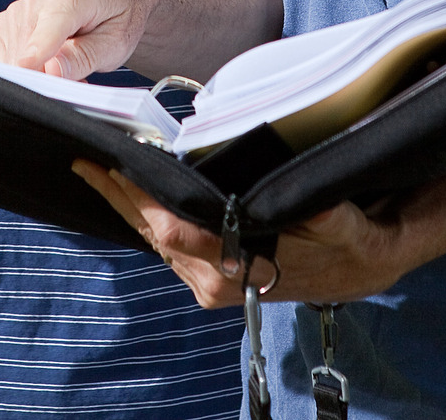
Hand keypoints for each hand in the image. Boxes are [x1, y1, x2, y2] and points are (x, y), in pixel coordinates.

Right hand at [0, 0, 158, 78]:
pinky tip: (49, 63)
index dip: (37, 50)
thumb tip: (52, 71)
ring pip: (13, 56)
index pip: (50, 24)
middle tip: (77, 81)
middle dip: (46, 77)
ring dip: (36, 73)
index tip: (26, 68)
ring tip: (67, 68)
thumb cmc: (118, 17)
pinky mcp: (6, 21)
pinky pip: (7, 55)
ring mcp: (20, 7)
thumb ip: (85, 57)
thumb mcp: (116, 44)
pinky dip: (26, 67)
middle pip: (26, 48)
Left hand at [74, 161, 410, 306]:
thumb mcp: (339, 220)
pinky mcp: (209, 280)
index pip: (174, 229)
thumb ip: (318, 212)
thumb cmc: (347, 238)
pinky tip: (130, 195)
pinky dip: (145, 219)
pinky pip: (167, 248)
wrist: (360, 267)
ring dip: (125, 208)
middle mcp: (215, 281)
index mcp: (238, 266)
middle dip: (117, 197)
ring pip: (154, 243)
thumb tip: (305, 199)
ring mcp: (209, 284)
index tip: (112, 165)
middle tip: (85, 160)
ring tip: (99, 171)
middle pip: (151, 235)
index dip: (139, 198)